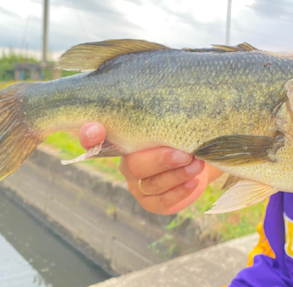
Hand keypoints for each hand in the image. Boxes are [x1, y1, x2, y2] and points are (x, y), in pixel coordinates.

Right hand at [79, 122, 221, 214]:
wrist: (202, 156)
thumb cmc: (185, 132)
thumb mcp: (176, 118)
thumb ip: (166, 112)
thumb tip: (173, 91)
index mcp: (124, 138)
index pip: (95, 137)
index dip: (90, 135)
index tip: (96, 129)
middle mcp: (126, 162)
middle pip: (134, 165)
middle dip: (161, 160)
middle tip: (185, 154)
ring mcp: (137, 184)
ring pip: (150, 183)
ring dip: (176, 174)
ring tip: (196, 164)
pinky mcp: (151, 201)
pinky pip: (161, 200)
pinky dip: (179, 191)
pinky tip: (193, 181)